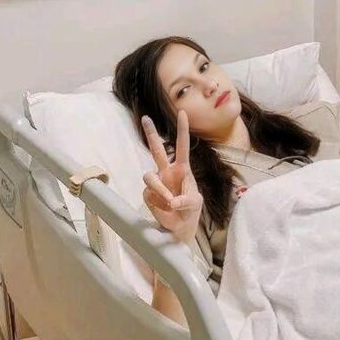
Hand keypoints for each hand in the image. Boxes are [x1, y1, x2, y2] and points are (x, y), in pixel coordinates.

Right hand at [142, 110, 202, 243]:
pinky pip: (150, 195)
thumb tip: (171, 201)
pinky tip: (166, 209)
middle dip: (150, 134)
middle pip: (156, 149)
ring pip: (149, 178)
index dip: (182, 130)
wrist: (180, 227)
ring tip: (170, 202)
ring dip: (160, 190)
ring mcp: (156, 182)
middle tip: (145, 117)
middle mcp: (167, 172)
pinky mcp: (148, 195)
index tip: (183, 112)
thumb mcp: (194, 204)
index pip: (182, 146)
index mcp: (182, 169)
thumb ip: (185, 201)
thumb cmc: (191, 210)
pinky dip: (159, 204)